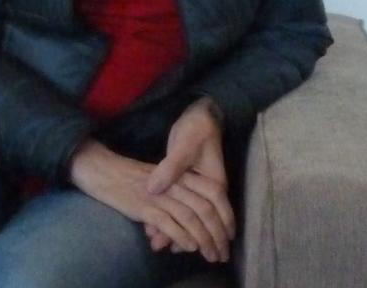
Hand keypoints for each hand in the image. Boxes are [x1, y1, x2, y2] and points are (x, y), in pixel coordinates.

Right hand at [68, 138, 228, 256]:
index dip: (226, 216)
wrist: (107, 172)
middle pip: (206, 209)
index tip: (230, 236)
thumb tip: (193, 227)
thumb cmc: (135, 179)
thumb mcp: (163, 183)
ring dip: (204, 241)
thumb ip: (179, 200)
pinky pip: (170, 223)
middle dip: (217, 235)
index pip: (214, 194)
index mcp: (182, 176)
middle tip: (222, 254)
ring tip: (210, 256)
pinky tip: (189, 247)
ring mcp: (160, 195)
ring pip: (191, 219)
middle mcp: (175, 184)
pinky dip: (182, 236)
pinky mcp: (145, 206)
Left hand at [144, 99, 234, 260]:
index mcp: (214, 185)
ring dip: (178, 229)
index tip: (192, 249)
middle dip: (189, 237)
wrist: (198, 115)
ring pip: (190, 215)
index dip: (206, 234)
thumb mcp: (184, 146)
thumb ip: (170, 168)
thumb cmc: (196, 130)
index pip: (214, 216)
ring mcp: (198, 188)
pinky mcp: (187, 183)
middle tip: (170, 250)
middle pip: (202, 221)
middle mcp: (208, 190)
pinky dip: (172, 215)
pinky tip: (157, 224)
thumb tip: (152, 190)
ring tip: (161, 243)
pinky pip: (181, 204)